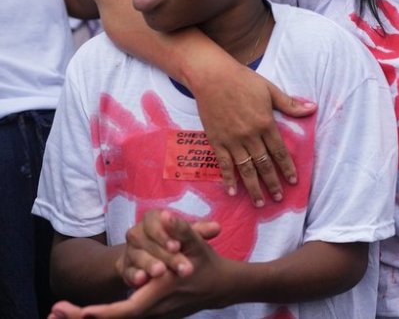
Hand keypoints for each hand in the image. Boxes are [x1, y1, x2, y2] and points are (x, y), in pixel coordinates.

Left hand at [54, 210, 230, 317]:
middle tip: (54, 310)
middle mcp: (151, 310)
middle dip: (81, 316)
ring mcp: (149, 314)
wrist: (220, 286)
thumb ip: (182, 229)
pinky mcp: (148, 312)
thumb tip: (166, 214)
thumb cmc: (207, 264)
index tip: (80, 311)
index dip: (102, 312)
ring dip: (86, 316)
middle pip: (112, 318)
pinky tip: (82, 311)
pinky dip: (100, 314)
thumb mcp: (196, 245)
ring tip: (58, 311)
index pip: (126, 309)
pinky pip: (120, 316)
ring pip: (114, 318)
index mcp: (158, 295)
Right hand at [117, 209, 220, 287]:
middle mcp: (137, 232)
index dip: (164, 234)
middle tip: (181, 267)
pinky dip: (133, 276)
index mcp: (152, 219)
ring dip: (150, 264)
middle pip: (147, 242)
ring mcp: (129, 250)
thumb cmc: (175, 242)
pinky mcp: (124, 268)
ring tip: (161, 272)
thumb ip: (201, 231)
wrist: (154, 258)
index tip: (177, 246)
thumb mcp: (188, 235)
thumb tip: (217, 228)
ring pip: (137, 256)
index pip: (153, 222)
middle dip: (165, 255)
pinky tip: (142, 280)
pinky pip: (126, 271)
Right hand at [190, 61, 315, 205]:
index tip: (293, 181)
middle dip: (272, 183)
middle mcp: (250, 136)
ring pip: (245, 169)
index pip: (279, 152)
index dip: (287, 168)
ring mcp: (232, 140)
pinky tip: (233, 191)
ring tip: (259, 203)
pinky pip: (224, 164)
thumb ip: (290, 104)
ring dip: (253, 187)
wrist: (212, 77)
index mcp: (266, 124)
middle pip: (264, 164)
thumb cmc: (244, 81)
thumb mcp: (270, 90)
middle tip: (279, 198)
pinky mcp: (216, 141)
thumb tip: (313, 109)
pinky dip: (229, 179)